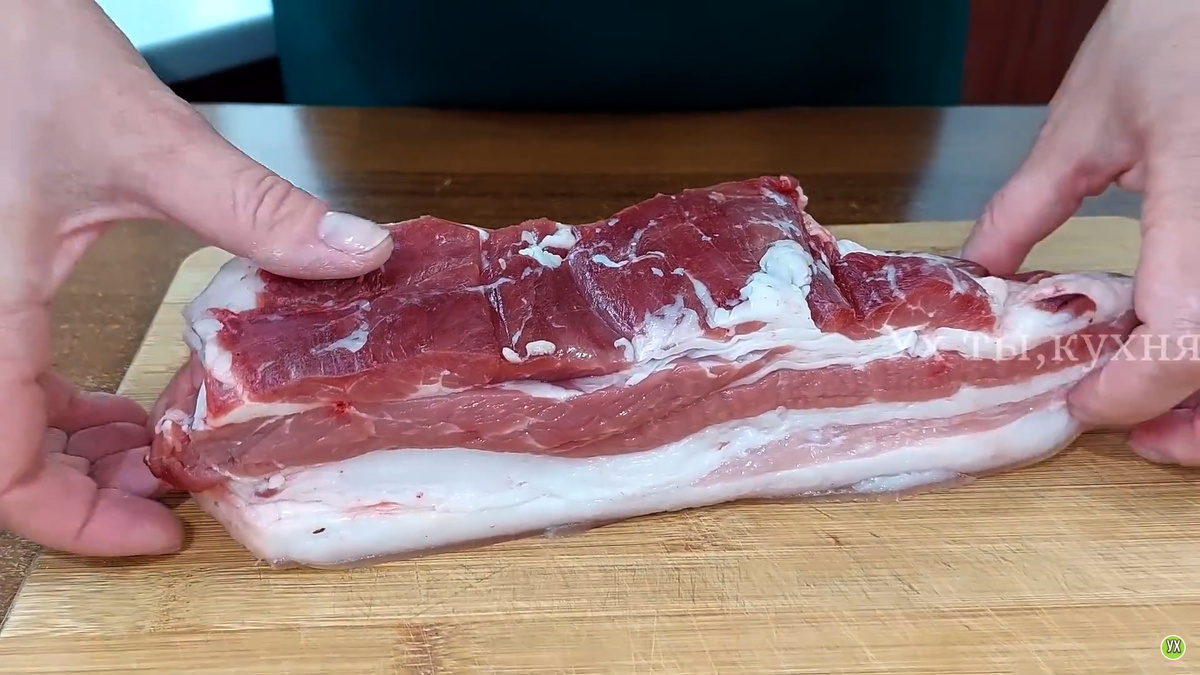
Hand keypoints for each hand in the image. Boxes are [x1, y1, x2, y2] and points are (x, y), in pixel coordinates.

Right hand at [0, 1, 392, 556]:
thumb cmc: (7, 44)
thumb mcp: (143, 140)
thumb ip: (253, 209)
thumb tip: (357, 253)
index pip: (4, 475)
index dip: (81, 525)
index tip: (164, 532)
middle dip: (86, 487)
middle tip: (174, 484)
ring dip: (66, 447)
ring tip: (150, 443)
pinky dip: (43, 399)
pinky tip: (102, 393)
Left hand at [960, 0, 1199, 465]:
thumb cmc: (1172, 27)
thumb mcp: (1086, 120)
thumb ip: (1027, 209)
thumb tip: (978, 277)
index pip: (1187, 322)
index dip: (1139, 387)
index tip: (1086, 406)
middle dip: (1199, 415)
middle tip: (1140, 438)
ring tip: (1168, 412)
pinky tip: (1193, 351)